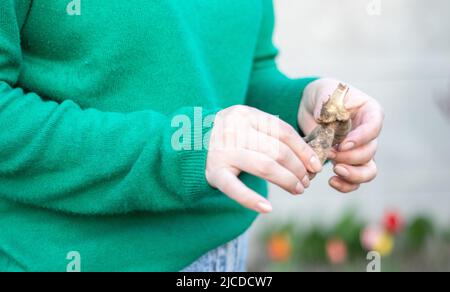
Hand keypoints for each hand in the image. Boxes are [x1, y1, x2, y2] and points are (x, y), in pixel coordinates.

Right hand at [206, 105, 322, 212]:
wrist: (189, 142)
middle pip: (277, 150)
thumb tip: (308, 157)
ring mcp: (223, 151)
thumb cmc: (228, 136)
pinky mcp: (214, 172)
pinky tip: (267, 208)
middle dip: (298, 168)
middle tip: (306, 181)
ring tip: (297, 189)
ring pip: (265, 167)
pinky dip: (251, 199)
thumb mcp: (246, 124)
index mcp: (245, 114)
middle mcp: (234, 130)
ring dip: (287, 181)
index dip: (304, 150)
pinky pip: (235, 188)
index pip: (283, 131)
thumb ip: (270, 133)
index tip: (316, 165)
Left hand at [298, 78, 383, 192]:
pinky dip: (346, 184)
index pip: (373, 128)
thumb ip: (327, 106)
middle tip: (330, 153)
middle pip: (370, 152)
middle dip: (350, 157)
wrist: (312, 107)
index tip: (343, 144)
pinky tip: (331, 181)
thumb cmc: (323, 95)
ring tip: (335, 170)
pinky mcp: (348, 162)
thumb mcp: (324, 93)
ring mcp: (360, 150)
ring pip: (368, 170)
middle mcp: (369, 133)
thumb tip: (325, 119)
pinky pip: (354, 180)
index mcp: (370, 112)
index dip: (360, 139)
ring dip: (353, 174)